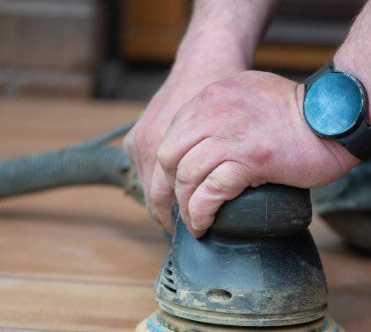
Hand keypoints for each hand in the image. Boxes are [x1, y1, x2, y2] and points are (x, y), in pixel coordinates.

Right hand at [123, 61, 244, 230]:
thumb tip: (237, 202)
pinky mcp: (133, 138)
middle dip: (174, 218)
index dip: (185, 219)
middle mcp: (147, 145)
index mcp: (165, 148)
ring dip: (166, 203)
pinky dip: (160, 184)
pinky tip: (178, 190)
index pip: (166, 204)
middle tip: (196, 230)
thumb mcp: (233, 134)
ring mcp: (138, 141)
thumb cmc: (225, 100)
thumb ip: (230, 166)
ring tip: (189, 214)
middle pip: (155, 201)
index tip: (200, 232)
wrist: (205, 60)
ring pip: (148, 189)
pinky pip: (144, 173)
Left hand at [157, 70, 357, 236]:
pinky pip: (211, 191)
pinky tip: (205, 224)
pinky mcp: (251, 159)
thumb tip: (212, 142)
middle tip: (178, 210)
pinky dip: (202, 212)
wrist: (339, 117)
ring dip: (185, 206)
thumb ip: (227, 111)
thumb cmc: (304, 114)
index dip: (169, 166)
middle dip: (168, 189)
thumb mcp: (254, 95)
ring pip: (186, 176)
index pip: (173, 133)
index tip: (175, 188)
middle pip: (169, 156)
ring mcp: (232, 135)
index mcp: (214, 95)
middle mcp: (216, 111)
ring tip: (194, 223)